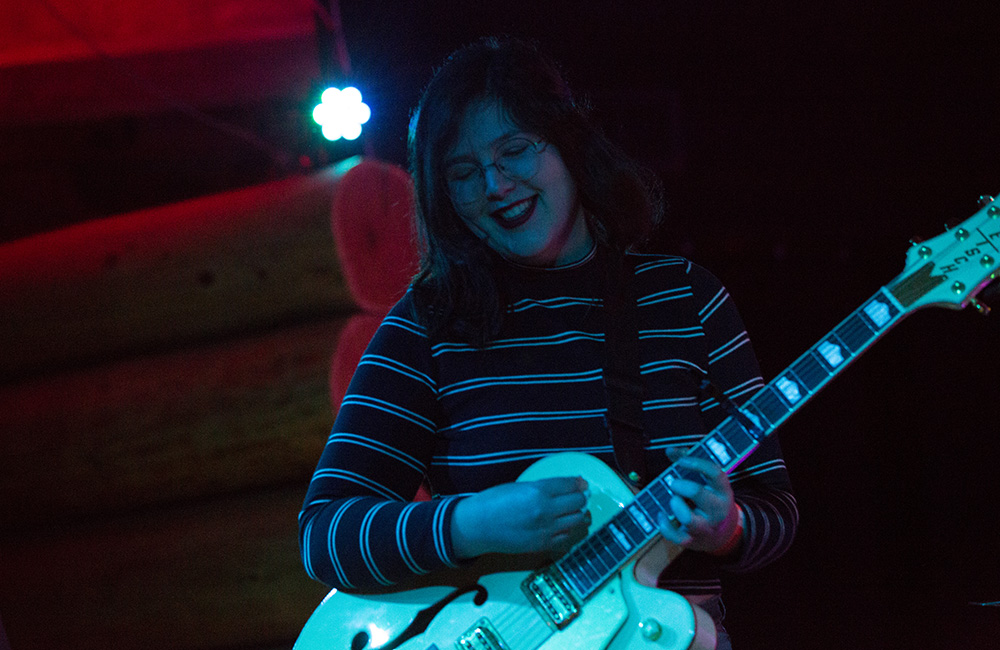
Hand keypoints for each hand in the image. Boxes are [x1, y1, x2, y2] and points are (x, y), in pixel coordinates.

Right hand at [451, 477, 589, 558]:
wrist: (478, 526)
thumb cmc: (494, 501)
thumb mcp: (519, 486)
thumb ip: (543, 487)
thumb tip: (565, 486)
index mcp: (538, 491)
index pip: (570, 486)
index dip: (579, 484)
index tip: (582, 484)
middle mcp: (545, 510)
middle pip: (577, 503)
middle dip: (581, 498)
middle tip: (579, 497)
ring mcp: (546, 530)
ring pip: (576, 521)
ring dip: (578, 514)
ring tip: (573, 511)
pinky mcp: (542, 545)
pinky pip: (566, 537)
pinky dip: (568, 530)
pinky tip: (563, 526)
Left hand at [655, 456, 741, 553]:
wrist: (723, 534)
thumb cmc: (709, 500)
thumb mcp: (708, 482)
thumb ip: (690, 463)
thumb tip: (670, 450)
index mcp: (722, 490)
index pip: (714, 472)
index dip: (695, 463)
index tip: (680, 461)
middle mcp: (716, 509)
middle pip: (697, 493)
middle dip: (680, 485)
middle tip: (673, 483)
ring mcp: (705, 526)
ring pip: (688, 518)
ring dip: (675, 505)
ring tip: (674, 500)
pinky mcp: (692, 541)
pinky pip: (675, 535)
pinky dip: (664, 524)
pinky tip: (661, 515)